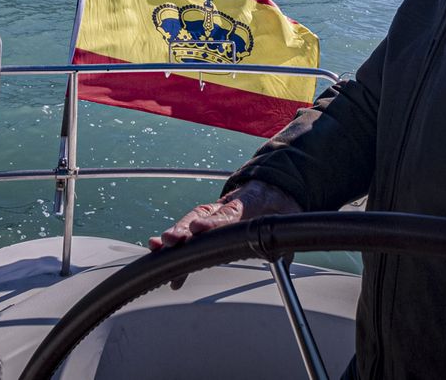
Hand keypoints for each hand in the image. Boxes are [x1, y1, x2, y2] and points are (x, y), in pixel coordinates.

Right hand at [150, 180, 301, 250]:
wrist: (273, 188)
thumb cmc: (278, 206)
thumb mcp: (289, 218)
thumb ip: (282, 238)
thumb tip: (280, 257)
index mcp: (247, 202)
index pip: (228, 213)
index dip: (213, 222)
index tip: (199, 227)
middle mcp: (224, 205)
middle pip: (201, 215)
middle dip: (185, 228)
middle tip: (171, 240)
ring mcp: (213, 211)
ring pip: (190, 219)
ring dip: (175, 234)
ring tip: (158, 246)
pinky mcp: (205, 218)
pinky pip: (187, 227)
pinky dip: (172, 239)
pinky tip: (156, 250)